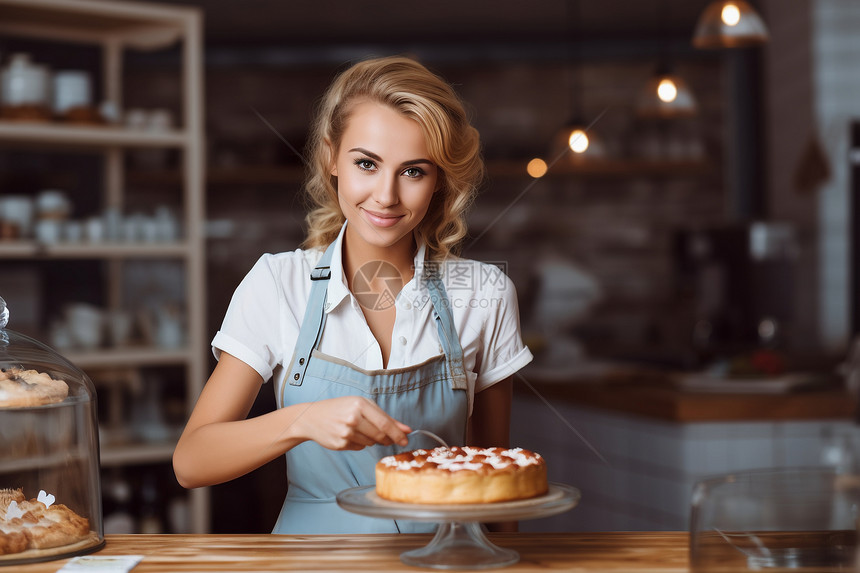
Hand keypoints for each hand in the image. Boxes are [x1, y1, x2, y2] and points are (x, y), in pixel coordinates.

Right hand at [293, 396, 410, 450]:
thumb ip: (384, 417)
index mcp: (359, 404)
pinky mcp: (340, 444)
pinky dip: (360, 443)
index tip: (405, 439)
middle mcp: (352, 418)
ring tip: (361, 430)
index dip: (398, 433)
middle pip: (380, 435)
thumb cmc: (340, 408)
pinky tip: (350, 435)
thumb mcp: (362, 405)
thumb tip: (406, 429)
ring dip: (372, 440)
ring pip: (371, 443)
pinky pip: (360, 448)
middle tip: (391, 440)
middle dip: (388, 439)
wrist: (312, 418)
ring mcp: (345, 432)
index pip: (385, 423)